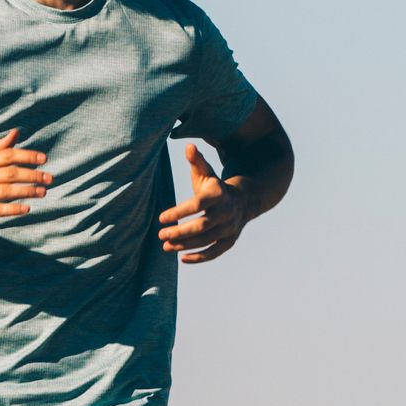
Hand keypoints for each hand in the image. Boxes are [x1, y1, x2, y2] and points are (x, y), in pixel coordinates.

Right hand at [0, 132, 50, 232]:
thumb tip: (16, 132)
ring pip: (5, 191)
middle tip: (50, 178)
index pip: (7, 155)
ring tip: (43, 192)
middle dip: (32, 175)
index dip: (27, 156)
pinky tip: (26, 209)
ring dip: (27, 191)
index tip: (44, 159)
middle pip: (9, 173)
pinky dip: (13, 209)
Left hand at [156, 143, 251, 262]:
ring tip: (165, 246)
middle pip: (202, 226)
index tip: (161, 218)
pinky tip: (182, 259)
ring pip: (206, 241)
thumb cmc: (216, 187)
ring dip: (185, 245)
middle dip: (180, 232)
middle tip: (161, 235)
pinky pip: (215, 252)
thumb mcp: (207, 173)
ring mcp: (230, 228)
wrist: (244, 200)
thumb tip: (188, 146)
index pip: (197, 205)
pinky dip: (199, 258)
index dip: (179, 212)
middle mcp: (226, 212)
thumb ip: (196, 161)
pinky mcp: (230, 241)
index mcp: (219, 194)